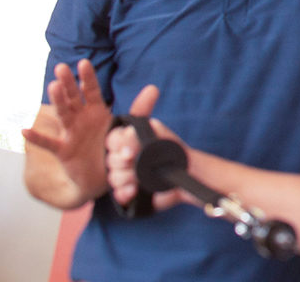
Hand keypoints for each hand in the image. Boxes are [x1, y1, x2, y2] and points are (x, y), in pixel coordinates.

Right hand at [21, 60, 151, 199]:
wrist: (102, 177)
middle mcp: (81, 119)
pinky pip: (49, 143)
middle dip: (68, 83)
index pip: (92, 91)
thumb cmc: (112, 148)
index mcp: (96, 111)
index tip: (84, 63)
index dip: (88, 78)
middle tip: (61, 68)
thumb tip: (154, 88)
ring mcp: (70, 133)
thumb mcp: (128, 128)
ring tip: (53, 86)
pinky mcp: (64, 150)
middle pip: (73, 98)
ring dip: (57, 101)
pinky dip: (37, 138)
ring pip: (63, 114)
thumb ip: (140, 109)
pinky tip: (25, 130)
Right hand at [106, 92, 185, 209]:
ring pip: (113, 177)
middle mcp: (124, 159)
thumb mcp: (161, 132)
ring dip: (124, 177)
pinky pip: (119, 196)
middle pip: (110, 158)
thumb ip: (149, 120)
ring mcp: (125, 176)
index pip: (113, 139)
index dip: (119, 142)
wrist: (189, 176)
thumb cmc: (174, 151)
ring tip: (137, 178)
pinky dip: (124, 193)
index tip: (129, 144)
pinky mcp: (129, 194)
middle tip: (131, 160)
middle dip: (120, 160)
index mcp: (128, 142)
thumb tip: (145, 104)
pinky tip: (134, 191)